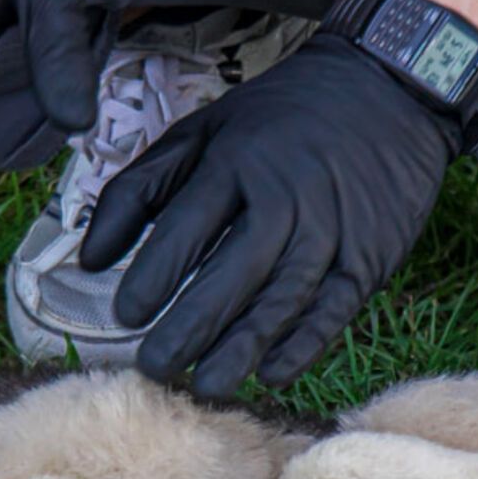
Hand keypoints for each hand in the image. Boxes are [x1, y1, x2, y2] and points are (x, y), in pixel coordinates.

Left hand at [81, 34, 460, 396]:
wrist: (387, 92)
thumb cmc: (277, 119)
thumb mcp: (201, 132)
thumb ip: (139, 190)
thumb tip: (90, 259)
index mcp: (237, 162)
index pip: (187, 228)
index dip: (154, 276)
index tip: (125, 317)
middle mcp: (286, 199)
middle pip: (233, 273)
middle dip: (191, 326)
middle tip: (155, 368)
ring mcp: (332, 230)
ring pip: (282, 300)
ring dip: (242, 348)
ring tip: (205, 386)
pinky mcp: (370, 256)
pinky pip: (333, 310)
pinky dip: (303, 344)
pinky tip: (271, 374)